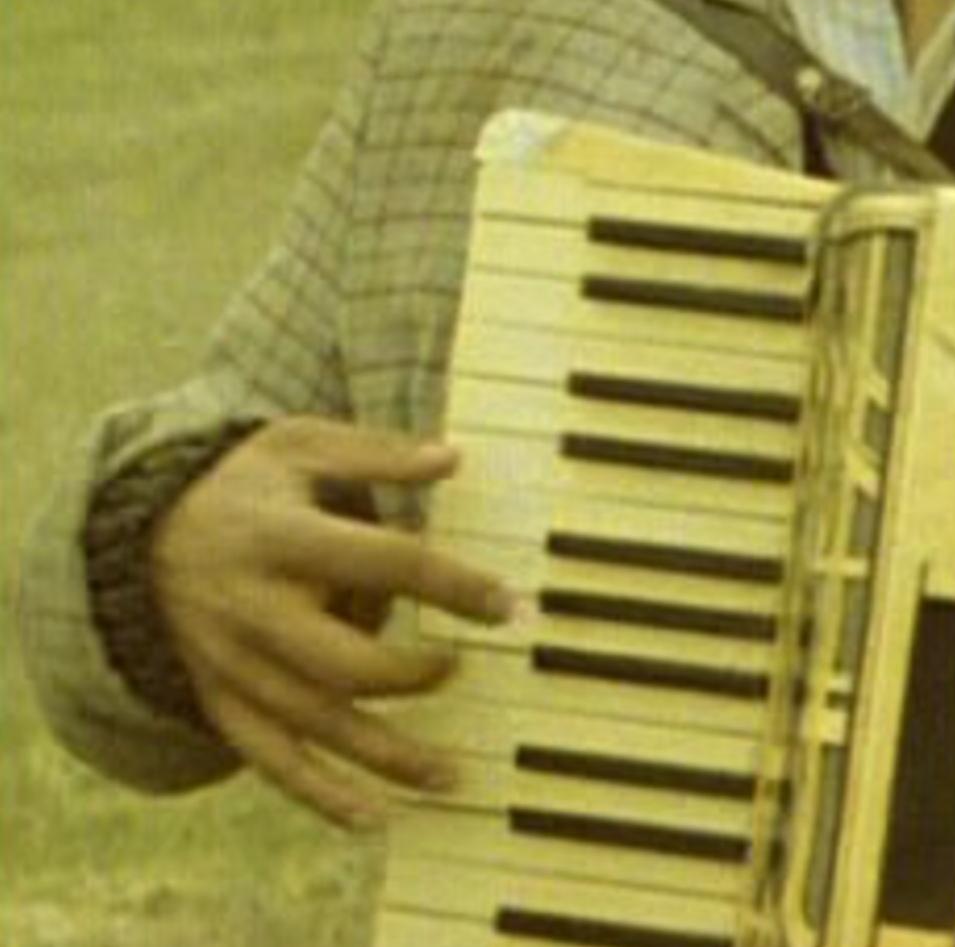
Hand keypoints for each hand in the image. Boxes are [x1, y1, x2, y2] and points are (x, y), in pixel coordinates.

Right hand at [149, 417, 513, 826]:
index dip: (452, 586)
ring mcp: (233, 663)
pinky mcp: (220, 699)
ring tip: (451, 777)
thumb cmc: (245, 484)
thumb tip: (451, 458)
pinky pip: (269, 759)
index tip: (507, 606)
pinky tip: (372, 817)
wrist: (140, 533)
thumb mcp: (301, 443)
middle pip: (342, 662)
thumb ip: (377, 454)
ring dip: (385, 756)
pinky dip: (319, 794)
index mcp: (282, 538)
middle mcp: (255, 609)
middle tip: (460, 665)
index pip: (382, 564)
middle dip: (412, 675)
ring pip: (313, 725)